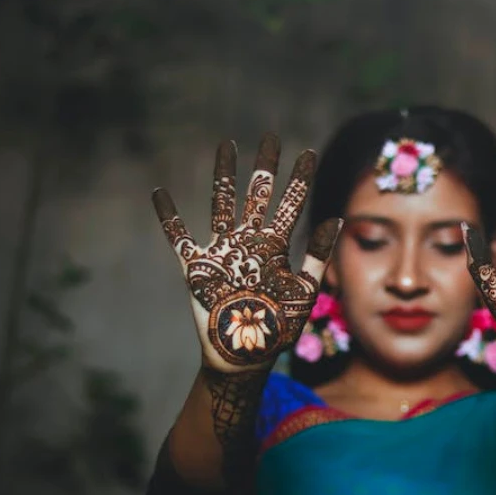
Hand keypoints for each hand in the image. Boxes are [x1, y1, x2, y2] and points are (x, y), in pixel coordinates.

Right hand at [152, 134, 340, 372]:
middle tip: (272, 138)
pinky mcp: (196, 267)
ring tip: (226, 146)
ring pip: (222, 204)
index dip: (299, 180)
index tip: (308, 154)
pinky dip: (168, 217)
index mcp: (276, 247)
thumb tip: (336, 218)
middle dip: (265, 167)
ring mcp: (222, 251)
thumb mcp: (305, 291)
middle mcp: (249, 242)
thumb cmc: (278, 328)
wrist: (245, 356)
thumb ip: (318, 255)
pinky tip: (160, 193)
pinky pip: (178, 236)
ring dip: (224, 176)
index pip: (291, 205)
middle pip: (258, 195)